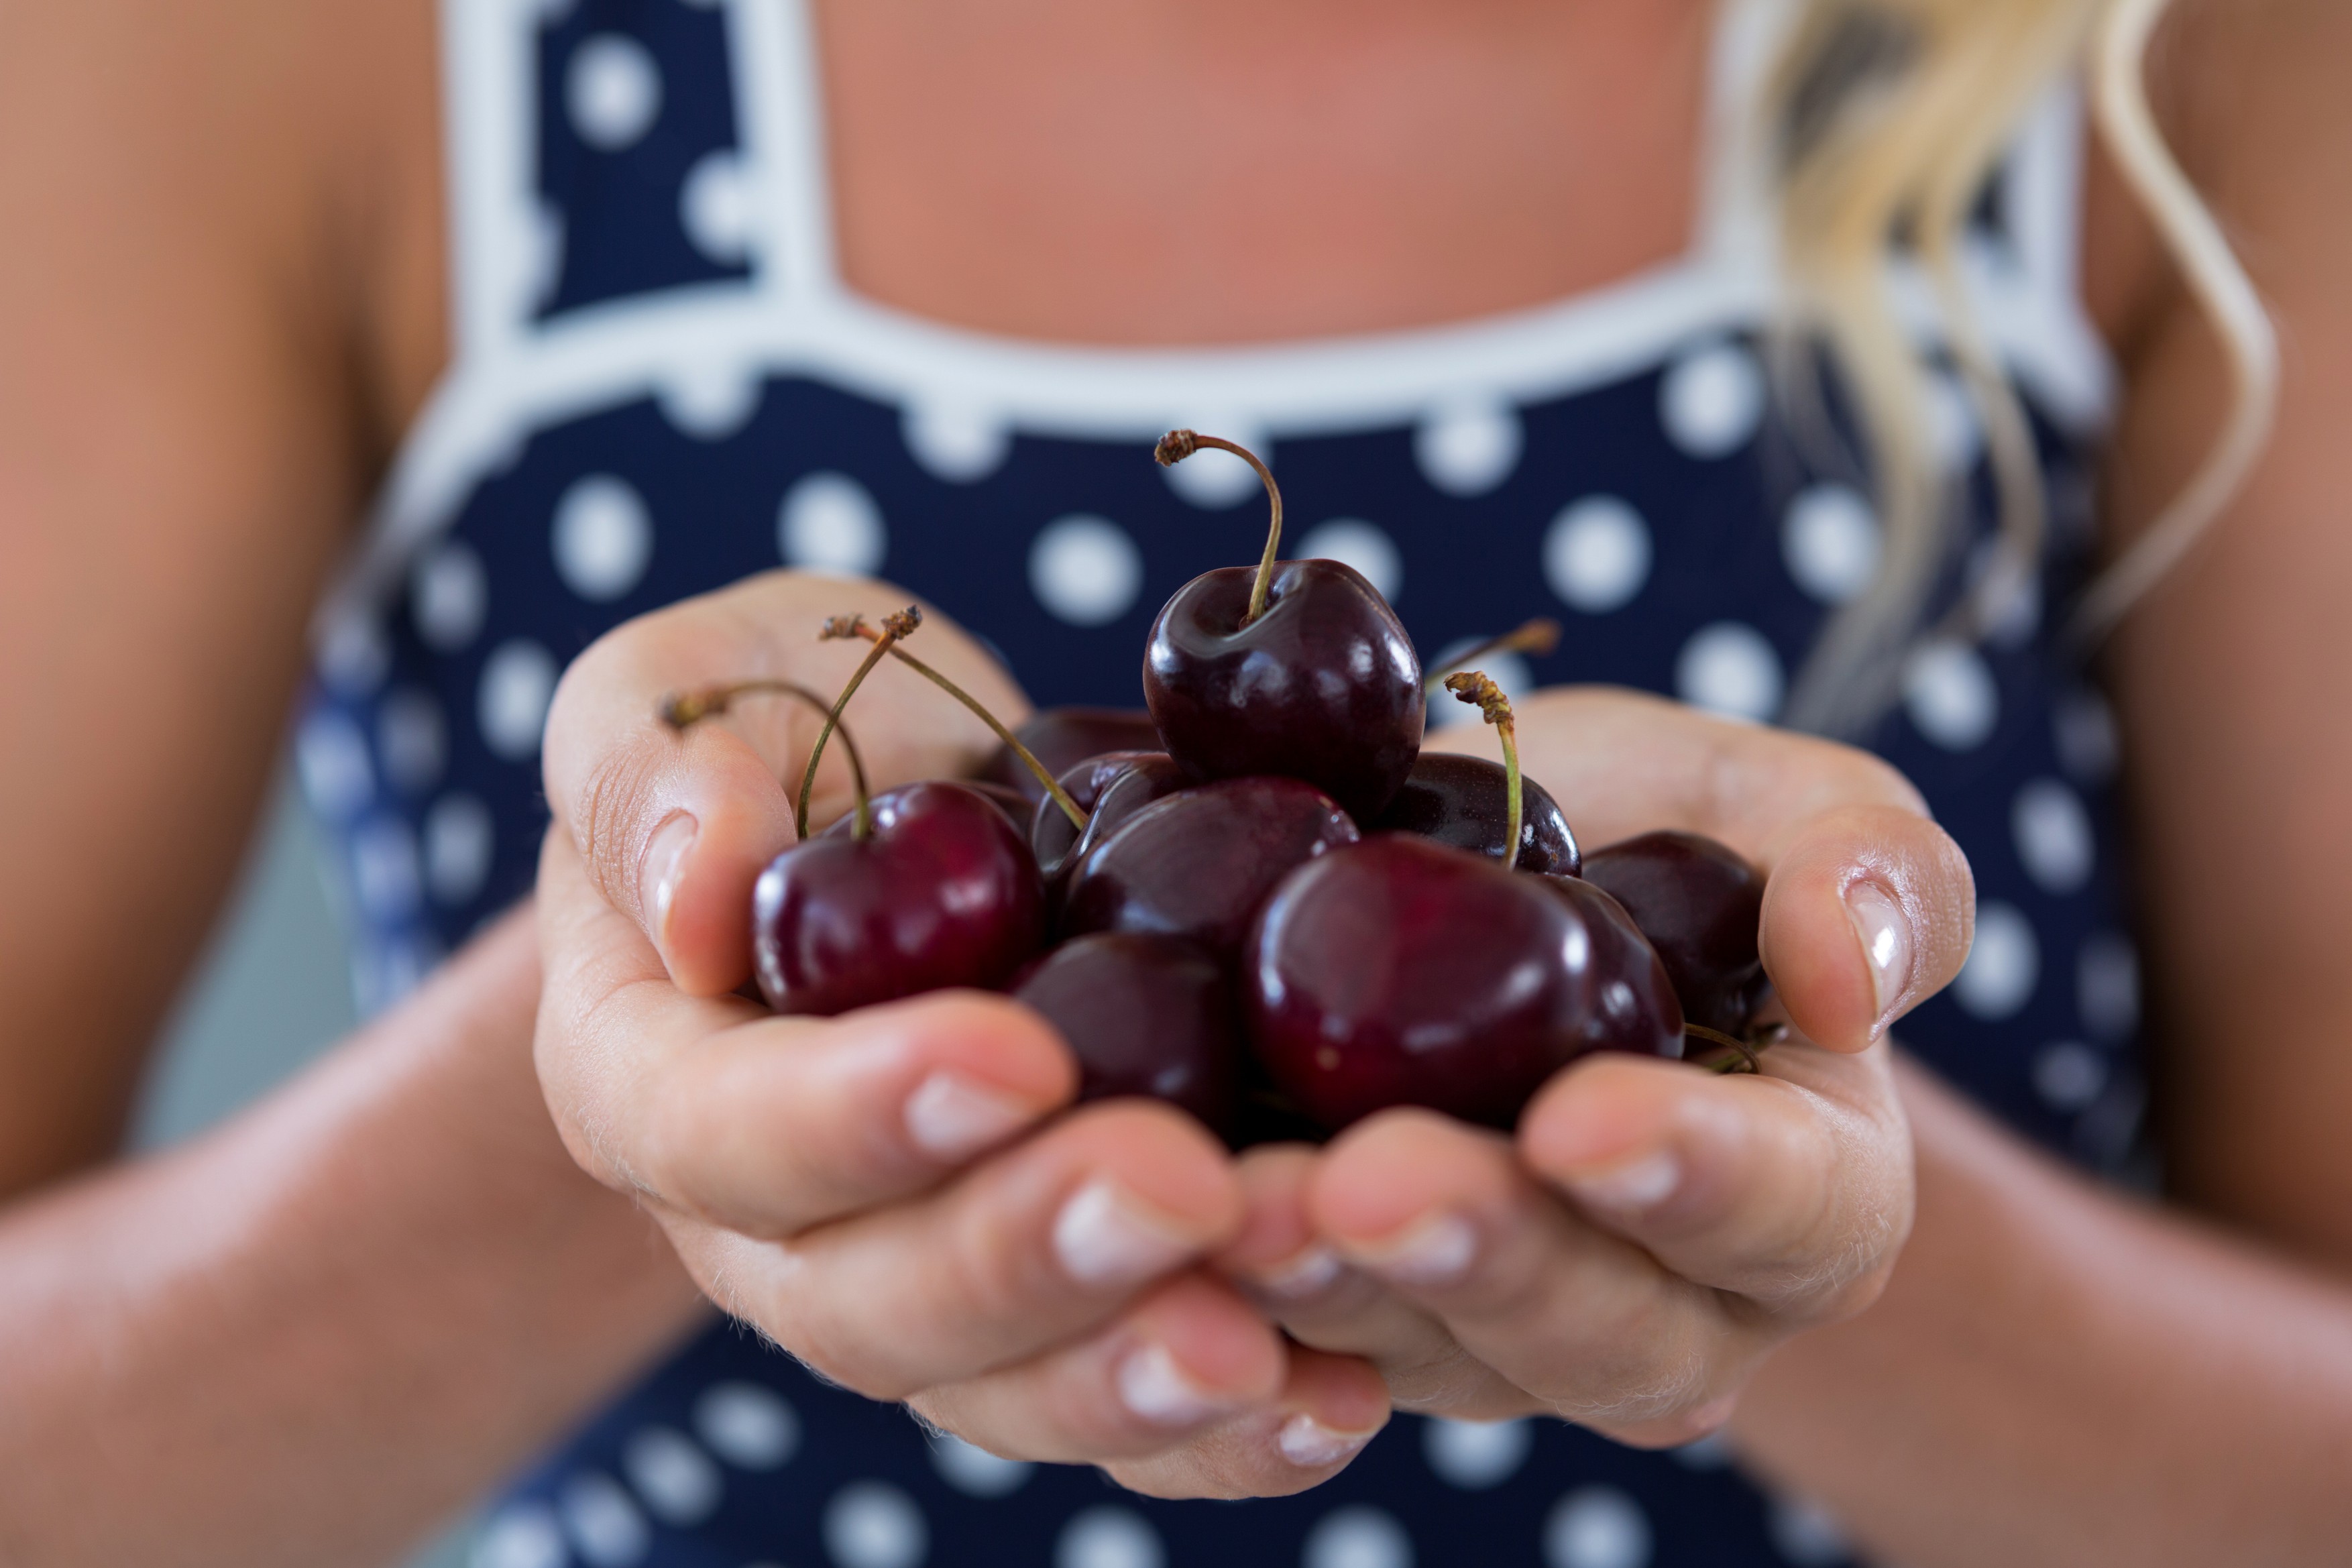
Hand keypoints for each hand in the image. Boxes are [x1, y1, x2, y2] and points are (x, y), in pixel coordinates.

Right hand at [533, 571, 1387, 1496]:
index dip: (854, 1114)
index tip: (1016, 1056)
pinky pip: (1116, 1403)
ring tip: (1271, 1342)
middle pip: (867, 1302)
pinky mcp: (1047, 1311)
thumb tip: (705, 896)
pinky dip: (1227, 1427)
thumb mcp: (690, 688)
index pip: (717, 1129)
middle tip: (1184, 1191)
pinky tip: (1339, 1391)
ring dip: (1132, 1377)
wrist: (888, 813)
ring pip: (999, 1388)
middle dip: (1028, 1257)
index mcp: (647, 1074)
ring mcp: (909, 1286)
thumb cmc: (779, 724)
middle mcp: (767, 1225)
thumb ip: (657, 770)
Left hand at [1218, 687, 1970, 1444]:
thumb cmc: (1656, 840)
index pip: (1787, 1209)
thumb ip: (1870, 862)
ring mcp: (1498, 1338)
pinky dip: (1215, 1292)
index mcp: (1807, 1195)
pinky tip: (1141, 1221)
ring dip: (1321, 1287)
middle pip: (1593, 1323)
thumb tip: (1848, 972)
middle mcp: (1665, 1306)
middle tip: (1367, 1182)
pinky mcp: (1358, 1325)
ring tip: (1228, 1202)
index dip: (1697, 1173)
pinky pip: (1293, 1337)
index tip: (1581, 1119)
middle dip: (1481, 1255)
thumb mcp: (1775, 804)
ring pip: (1421, 1347)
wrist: (1492, 885)